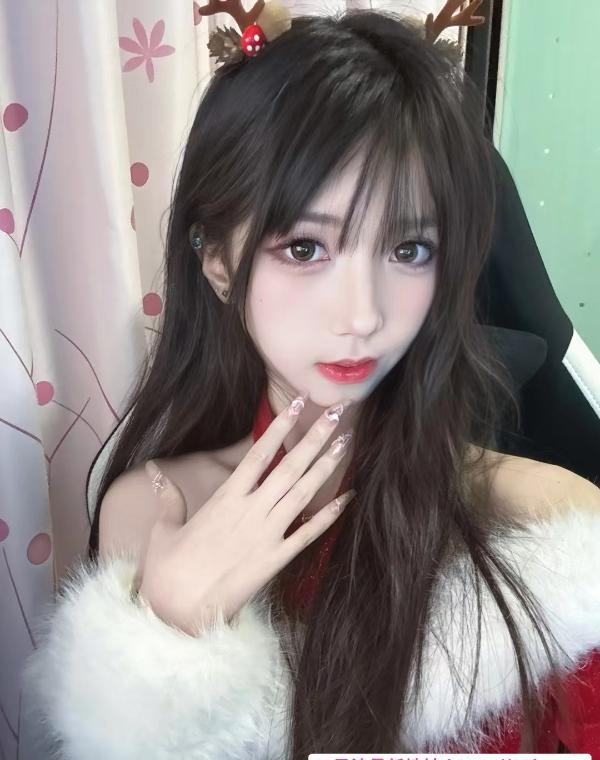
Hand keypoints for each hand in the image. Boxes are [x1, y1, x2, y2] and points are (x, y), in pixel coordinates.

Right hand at [138, 396, 355, 634]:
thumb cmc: (167, 571)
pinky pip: (308, 534)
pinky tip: (348, 498)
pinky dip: (329, 516)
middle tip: (337, 413)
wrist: (177, 613)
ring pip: (303, 493)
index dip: (280, 426)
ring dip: (326, 467)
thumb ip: (167, 497)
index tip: (298, 404)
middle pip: (289, 466)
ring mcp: (266, 535)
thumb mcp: (163, 529)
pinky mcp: (275, 560)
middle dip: (314, 437)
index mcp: (224, 499)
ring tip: (346, 442)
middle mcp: (250, 511)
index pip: (258, 453)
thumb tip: (152, 468)